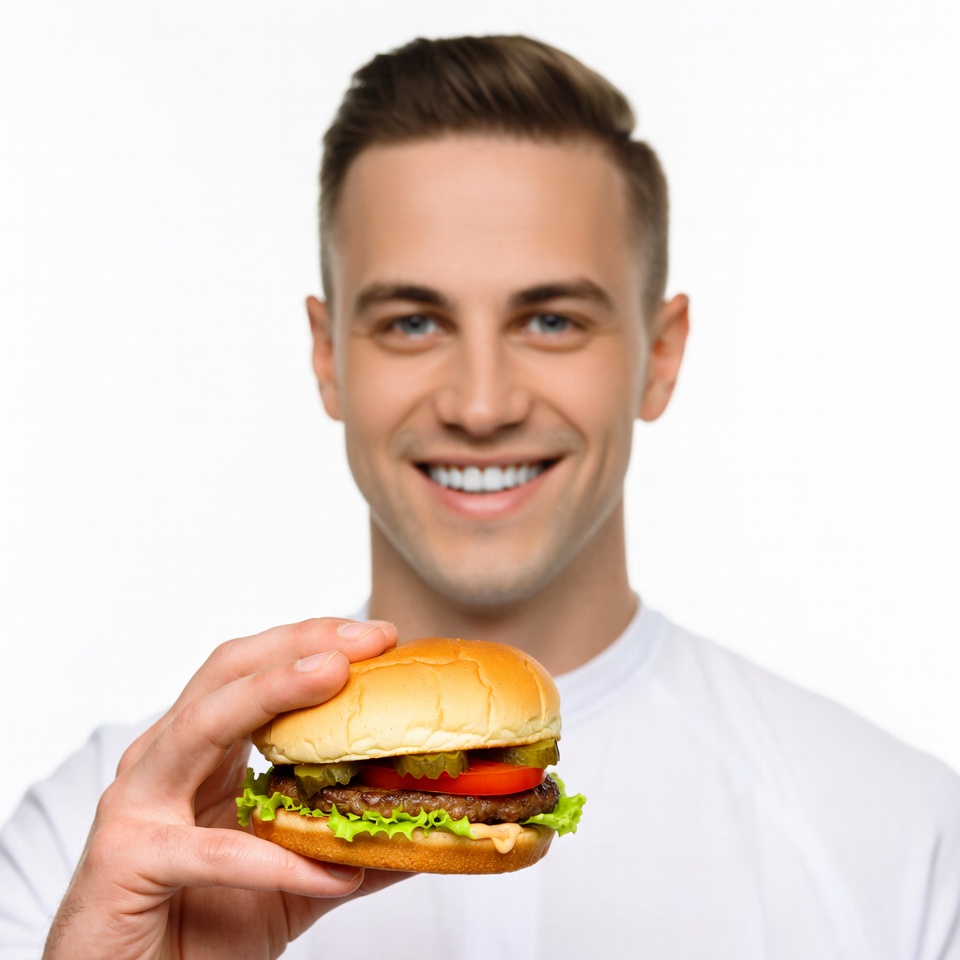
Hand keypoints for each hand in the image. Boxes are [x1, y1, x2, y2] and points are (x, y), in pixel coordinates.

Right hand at [44, 617, 404, 959]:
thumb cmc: (200, 923)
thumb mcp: (290, 872)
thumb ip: (345, 842)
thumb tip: (424, 827)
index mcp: (200, 751)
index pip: (253, 668)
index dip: (312, 641)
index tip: (380, 636)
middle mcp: (162, 760)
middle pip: (227, 672)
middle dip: (300, 644)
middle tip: (369, 639)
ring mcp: (136, 804)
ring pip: (202, 725)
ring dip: (272, 692)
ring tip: (335, 677)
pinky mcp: (126, 860)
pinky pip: (210, 851)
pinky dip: (275, 858)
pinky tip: (332, 873)